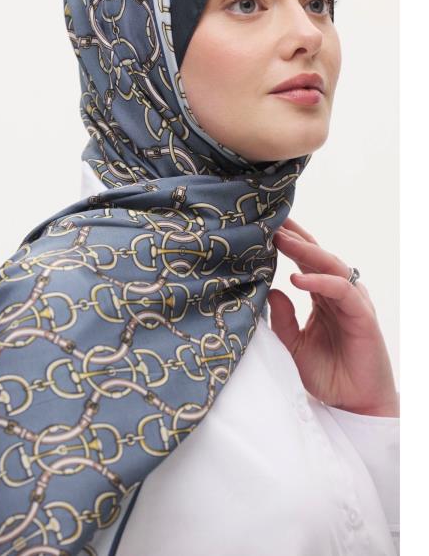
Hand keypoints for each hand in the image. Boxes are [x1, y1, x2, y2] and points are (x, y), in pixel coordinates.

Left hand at [269, 217, 398, 416]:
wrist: (354, 406)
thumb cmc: (327, 375)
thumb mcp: (293, 345)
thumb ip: (282, 319)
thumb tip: (269, 290)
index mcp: (321, 296)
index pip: (304, 261)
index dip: (287, 242)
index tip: (263, 225)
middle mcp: (338, 293)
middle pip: (317, 255)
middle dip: (294, 236)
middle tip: (269, 220)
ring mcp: (352, 302)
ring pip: (330, 265)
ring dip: (304, 250)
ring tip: (279, 239)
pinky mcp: (363, 316)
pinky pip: (342, 290)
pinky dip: (320, 281)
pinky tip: (297, 279)